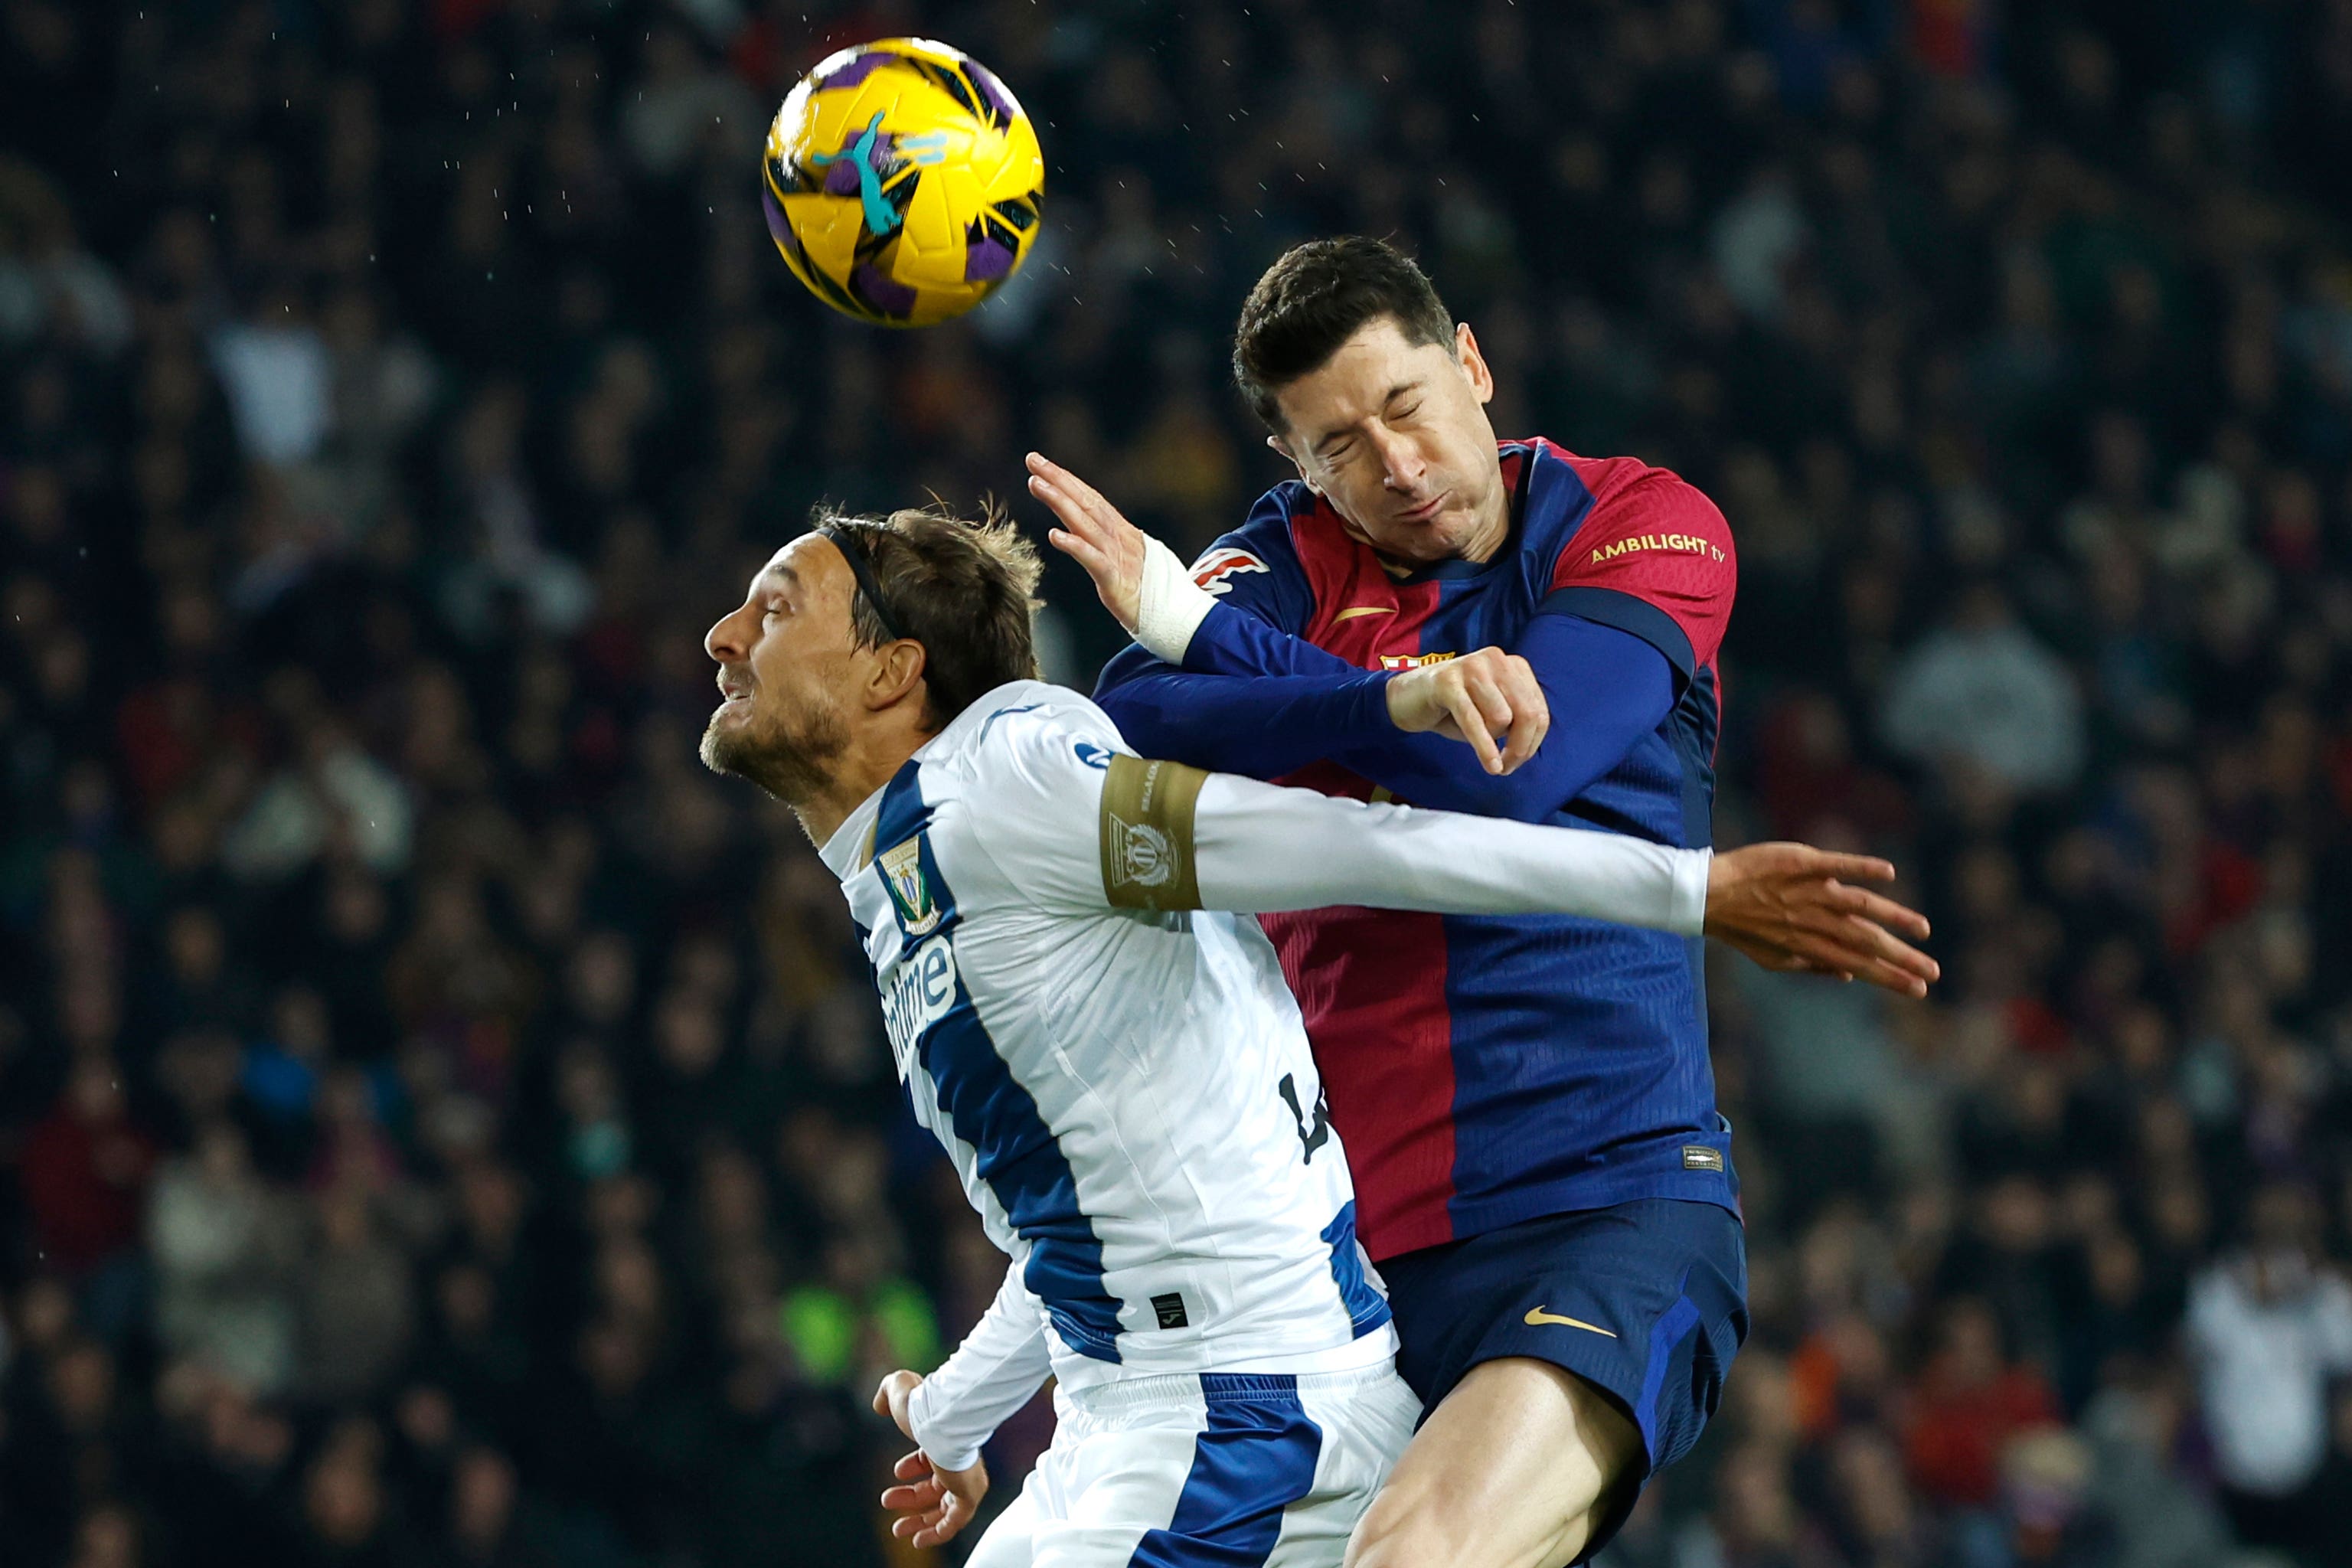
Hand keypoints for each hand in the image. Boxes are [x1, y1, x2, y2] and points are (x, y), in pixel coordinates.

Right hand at [873, 1370, 988, 1547]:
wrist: (940, 1418)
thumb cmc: (922, 1405)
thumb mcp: (898, 1390)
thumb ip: (887, 1392)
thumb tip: (879, 1405)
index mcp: (949, 1441)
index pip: (935, 1461)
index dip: (914, 1468)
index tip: (896, 1471)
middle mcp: (961, 1462)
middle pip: (936, 1488)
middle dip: (911, 1498)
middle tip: (887, 1501)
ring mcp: (967, 1480)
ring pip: (944, 1510)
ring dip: (919, 1521)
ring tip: (898, 1528)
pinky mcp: (969, 1495)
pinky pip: (953, 1523)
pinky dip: (936, 1533)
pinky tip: (918, 1540)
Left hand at [1028, 452, 1146, 631]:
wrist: (1175, 615)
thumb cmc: (1148, 589)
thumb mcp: (1124, 557)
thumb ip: (1104, 539)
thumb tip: (1080, 524)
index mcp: (1119, 531)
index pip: (1089, 497)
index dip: (1065, 478)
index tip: (1040, 462)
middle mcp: (1118, 537)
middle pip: (1085, 502)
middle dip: (1058, 479)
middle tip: (1033, 459)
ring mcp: (1117, 557)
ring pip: (1085, 523)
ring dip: (1060, 502)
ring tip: (1036, 484)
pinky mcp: (1115, 580)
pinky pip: (1093, 560)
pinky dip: (1074, 545)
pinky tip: (1054, 534)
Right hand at [1383, 647, 1549, 774]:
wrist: (1407, 698)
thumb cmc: (1453, 709)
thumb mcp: (1491, 714)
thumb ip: (1515, 723)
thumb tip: (1527, 749)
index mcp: (1513, 666)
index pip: (1539, 710)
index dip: (1532, 743)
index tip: (1516, 761)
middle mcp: (1497, 660)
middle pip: (1527, 714)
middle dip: (1520, 748)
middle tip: (1505, 768)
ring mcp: (1472, 667)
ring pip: (1503, 718)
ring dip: (1493, 743)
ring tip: (1481, 749)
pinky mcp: (1447, 681)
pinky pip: (1473, 719)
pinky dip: (1483, 746)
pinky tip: (1489, 765)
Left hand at [1704, 844, 1939, 997]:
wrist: (1707, 893)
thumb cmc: (1742, 928)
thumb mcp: (1773, 959)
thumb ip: (1811, 967)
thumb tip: (1850, 976)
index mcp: (1808, 946)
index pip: (1858, 965)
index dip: (1889, 978)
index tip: (1919, 989)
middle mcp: (1813, 921)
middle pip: (1864, 941)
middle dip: (1901, 959)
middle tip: (1933, 972)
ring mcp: (1809, 891)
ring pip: (1858, 905)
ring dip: (1893, 917)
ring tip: (1923, 930)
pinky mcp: (1801, 862)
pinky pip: (1835, 864)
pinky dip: (1861, 867)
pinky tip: (1888, 873)